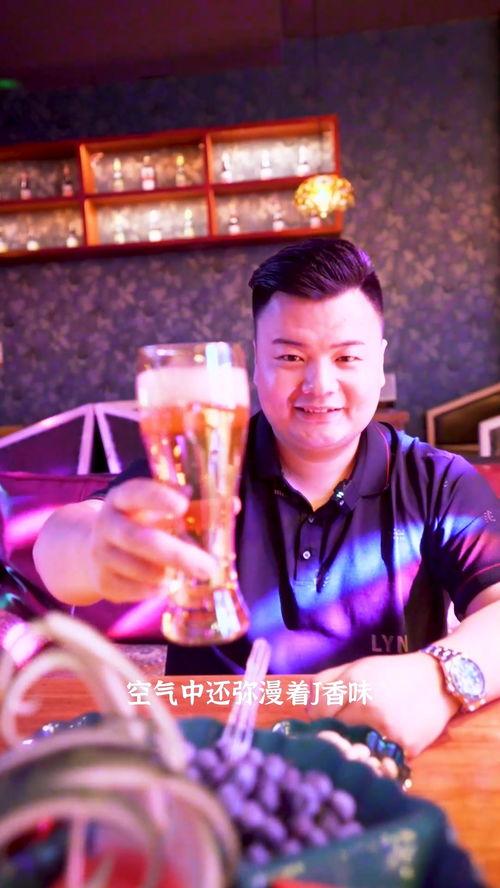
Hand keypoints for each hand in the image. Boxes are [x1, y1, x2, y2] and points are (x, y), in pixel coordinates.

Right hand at [89, 478, 216, 602]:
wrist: (97, 550)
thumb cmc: (142, 523)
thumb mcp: (161, 510)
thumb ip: (194, 507)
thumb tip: (232, 505)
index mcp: (122, 498)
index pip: (137, 492)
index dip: (158, 498)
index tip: (183, 506)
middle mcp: (107, 523)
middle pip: (140, 539)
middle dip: (177, 554)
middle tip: (209, 567)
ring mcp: (100, 553)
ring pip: (137, 569)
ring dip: (165, 574)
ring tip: (182, 574)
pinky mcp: (102, 581)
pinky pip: (132, 590)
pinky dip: (152, 591)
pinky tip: (164, 585)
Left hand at [312, 652, 459, 756]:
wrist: (438, 681)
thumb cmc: (391, 674)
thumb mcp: (356, 667)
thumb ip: (326, 683)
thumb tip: (307, 710)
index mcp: (354, 683)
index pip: (317, 711)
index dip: (318, 714)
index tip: (325, 715)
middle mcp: (369, 707)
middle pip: (333, 732)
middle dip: (333, 732)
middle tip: (341, 728)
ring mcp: (387, 731)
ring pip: (353, 749)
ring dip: (352, 746)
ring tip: (360, 736)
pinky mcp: (404, 750)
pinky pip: (378, 758)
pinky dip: (375, 754)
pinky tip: (380, 743)